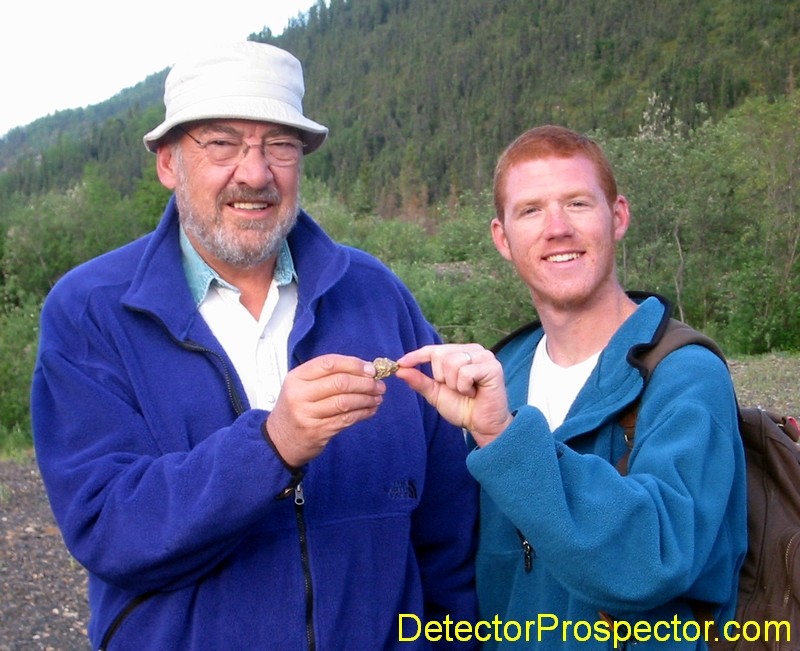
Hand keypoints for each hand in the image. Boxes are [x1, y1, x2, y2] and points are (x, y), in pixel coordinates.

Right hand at [266, 355, 385, 466]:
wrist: (279, 440)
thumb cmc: (296, 408)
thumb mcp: (301, 386)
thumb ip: (327, 376)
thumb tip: (364, 369)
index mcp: (296, 378)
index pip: (329, 363)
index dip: (353, 364)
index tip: (370, 369)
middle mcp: (299, 394)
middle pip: (340, 382)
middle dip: (365, 383)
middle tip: (379, 385)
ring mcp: (307, 414)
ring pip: (345, 402)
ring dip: (367, 399)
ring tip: (378, 397)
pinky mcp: (317, 431)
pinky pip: (346, 419)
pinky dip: (363, 413)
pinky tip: (371, 409)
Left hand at [396, 345, 512, 446]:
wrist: (481, 425)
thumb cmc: (462, 408)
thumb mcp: (435, 393)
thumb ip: (420, 381)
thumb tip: (400, 369)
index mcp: (460, 353)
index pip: (433, 349)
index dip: (416, 356)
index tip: (400, 363)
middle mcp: (473, 350)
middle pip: (440, 355)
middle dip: (441, 377)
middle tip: (455, 389)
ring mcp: (484, 356)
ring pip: (452, 363)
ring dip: (454, 384)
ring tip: (466, 391)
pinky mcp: (493, 367)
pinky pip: (465, 372)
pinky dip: (464, 386)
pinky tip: (474, 392)